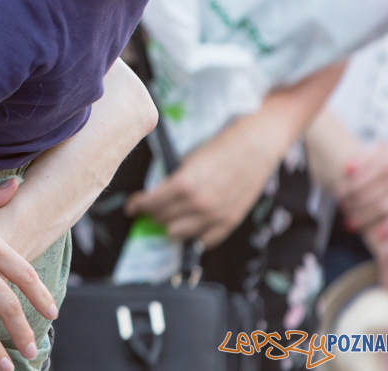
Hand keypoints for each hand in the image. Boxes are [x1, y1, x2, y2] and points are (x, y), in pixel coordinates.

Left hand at [125, 122, 278, 247]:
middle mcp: (198, 205)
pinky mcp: (230, 222)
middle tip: (151, 207)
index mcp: (183, 185)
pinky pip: (205, 241)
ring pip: (179, 234)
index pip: (150, 204)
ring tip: (170, 215)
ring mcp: (215, 216)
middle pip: (162, 220)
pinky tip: (191, 224)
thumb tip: (156, 196)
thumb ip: (173, 182)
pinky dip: (194, 234)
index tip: (132, 207)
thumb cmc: (219, 148)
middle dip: (152, 213)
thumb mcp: (188, 161)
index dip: (137, 206)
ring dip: (170, 225)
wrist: (256, 147)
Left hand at [339, 134, 387, 232]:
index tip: (337, 196)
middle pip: (367, 196)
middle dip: (351, 206)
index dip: (344, 191)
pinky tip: (379, 236)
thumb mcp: (382, 146)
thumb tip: (345, 169)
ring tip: (350, 225)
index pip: (358, 181)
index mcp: (385, 163)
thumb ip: (363, 158)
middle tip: (342, 211)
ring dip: (364, 218)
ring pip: (382, 208)